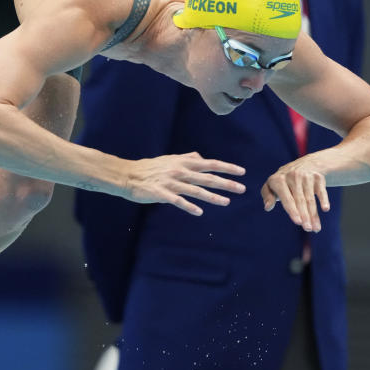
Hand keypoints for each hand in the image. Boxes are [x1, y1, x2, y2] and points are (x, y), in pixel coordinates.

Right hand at [122, 152, 245, 215]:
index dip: (226, 167)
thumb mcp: (170, 159)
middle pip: (207, 177)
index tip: (241, 172)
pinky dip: (188, 206)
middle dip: (226, 183)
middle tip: (242, 188)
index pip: (209, 164)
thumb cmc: (150, 167)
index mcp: (183, 162)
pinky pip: (177, 201)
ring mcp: (171, 182)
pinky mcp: (161, 193)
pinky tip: (199, 212)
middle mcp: (180, 171)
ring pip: (195, 190)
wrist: (128, 175)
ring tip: (226, 202)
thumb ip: (186, 158)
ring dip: (212, 197)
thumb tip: (200, 157)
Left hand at [261, 157, 329, 231]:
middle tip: (308, 229)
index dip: (292, 210)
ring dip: (314, 214)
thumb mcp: (273, 184)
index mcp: (278, 180)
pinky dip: (324, 199)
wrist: (306, 163)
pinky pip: (321, 191)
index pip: (286, 198)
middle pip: (300, 200)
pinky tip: (325, 209)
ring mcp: (306, 176)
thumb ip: (267, 195)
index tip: (298, 222)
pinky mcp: (318, 177)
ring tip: (316, 228)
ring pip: (310, 199)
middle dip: (305, 215)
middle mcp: (293, 177)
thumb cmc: (285, 181)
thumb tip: (267, 207)